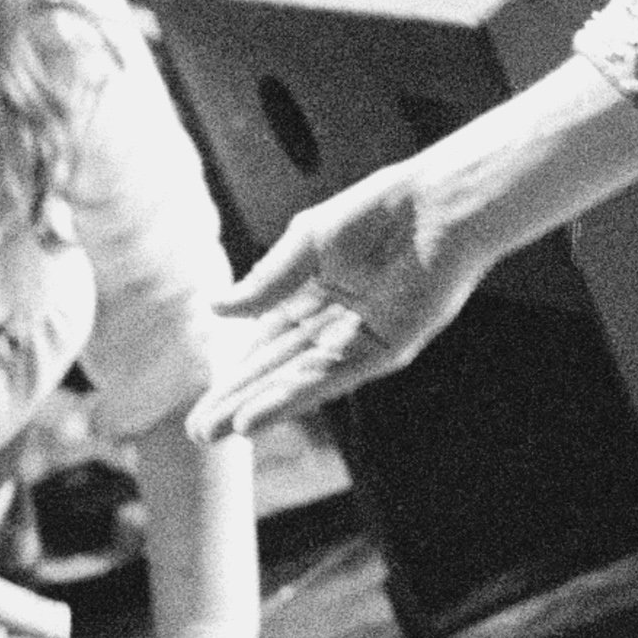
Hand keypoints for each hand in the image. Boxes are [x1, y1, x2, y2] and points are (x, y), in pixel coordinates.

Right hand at [192, 154, 497, 436]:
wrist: (436, 205)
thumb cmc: (378, 212)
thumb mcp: (306, 244)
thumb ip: (266, 282)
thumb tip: (215, 309)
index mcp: (312, 297)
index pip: (265, 346)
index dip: (234, 376)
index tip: (203, 405)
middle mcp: (334, 326)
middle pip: (277, 371)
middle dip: (239, 401)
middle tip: (200, 433)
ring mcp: (360, 340)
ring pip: (299, 381)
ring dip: (260, 407)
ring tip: (220, 432)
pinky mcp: (387, 349)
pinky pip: (332, 377)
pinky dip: (293, 396)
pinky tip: (258, 415)